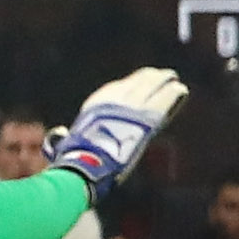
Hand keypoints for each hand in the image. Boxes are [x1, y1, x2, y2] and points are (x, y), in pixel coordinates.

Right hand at [51, 67, 187, 193]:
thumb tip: (58, 133)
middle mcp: (114, 101)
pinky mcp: (146, 120)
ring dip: (163, 81)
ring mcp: (131, 108)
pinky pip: (162, 102)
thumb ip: (65, 136)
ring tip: (172, 78)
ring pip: (151, 88)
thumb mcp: (66, 141)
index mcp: (96, 104)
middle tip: (162, 75)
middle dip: (149, 78)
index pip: (116, 88)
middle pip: (136, 84)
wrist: (87, 162)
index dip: (131, 84)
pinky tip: (180, 89)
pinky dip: (172, 95)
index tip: (139, 80)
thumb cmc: (74, 158)